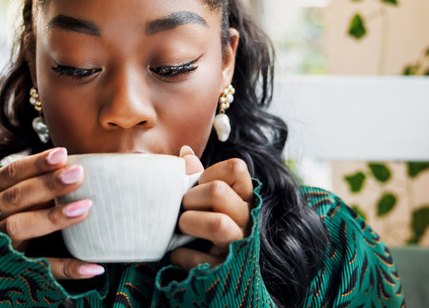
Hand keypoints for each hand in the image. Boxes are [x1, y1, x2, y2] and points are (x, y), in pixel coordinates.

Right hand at [0, 147, 104, 279]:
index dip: (36, 164)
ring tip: (85, 208)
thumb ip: (30, 185)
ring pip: (19, 227)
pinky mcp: (10, 271)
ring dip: (52, 217)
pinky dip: (67, 268)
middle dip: (47, 185)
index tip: (63, 154)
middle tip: (78, 174)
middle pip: (15, 197)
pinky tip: (94, 266)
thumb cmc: (0, 218)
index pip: (10, 174)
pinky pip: (39, 269)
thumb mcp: (4, 199)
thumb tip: (72, 167)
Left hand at [171, 147, 253, 270]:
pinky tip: (180, 253)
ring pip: (217, 224)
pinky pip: (200, 259)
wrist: (219, 275)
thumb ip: (197, 178)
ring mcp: (241, 245)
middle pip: (218, 191)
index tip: (198, 185)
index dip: (209, 173)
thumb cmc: (208, 225)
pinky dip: (181, 255)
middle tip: (184, 209)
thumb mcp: (206, 200)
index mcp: (245, 197)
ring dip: (189, 223)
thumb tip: (185, 153)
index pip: (236, 168)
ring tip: (182, 227)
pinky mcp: (228, 270)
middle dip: (191, 199)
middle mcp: (248, 218)